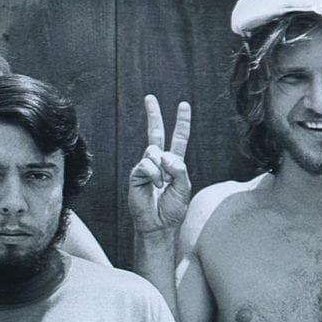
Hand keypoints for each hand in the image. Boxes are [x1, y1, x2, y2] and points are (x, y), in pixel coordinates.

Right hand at [128, 95, 191, 232]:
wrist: (158, 224)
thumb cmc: (173, 209)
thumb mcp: (185, 187)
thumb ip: (179, 169)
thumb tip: (164, 155)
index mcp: (173, 163)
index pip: (178, 138)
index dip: (182, 122)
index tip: (183, 105)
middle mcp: (159, 161)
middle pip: (156, 132)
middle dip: (153, 114)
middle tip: (149, 97)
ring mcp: (146, 167)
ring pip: (154, 151)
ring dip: (162, 168)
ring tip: (162, 184)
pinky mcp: (136, 174)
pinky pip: (146, 165)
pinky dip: (154, 175)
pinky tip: (155, 186)